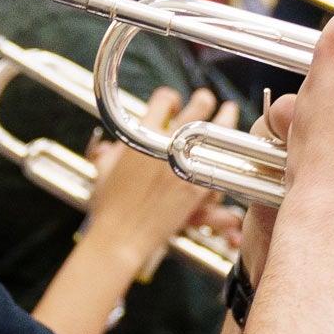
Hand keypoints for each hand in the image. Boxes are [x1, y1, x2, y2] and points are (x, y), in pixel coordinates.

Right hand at [85, 88, 238, 268]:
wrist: (122, 234)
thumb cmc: (109, 206)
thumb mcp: (104, 172)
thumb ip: (110, 154)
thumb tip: (108, 147)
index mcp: (143, 135)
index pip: (164, 100)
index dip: (169, 99)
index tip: (171, 104)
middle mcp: (167, 145)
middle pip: (197, 108)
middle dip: (203, 100)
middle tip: (206, 100)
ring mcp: (186, 164)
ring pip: (216, 132)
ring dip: (225, 118)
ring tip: (228, 111)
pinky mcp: (198, 186)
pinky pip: (219, 162)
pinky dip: (225, 153)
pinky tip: (229, 147)